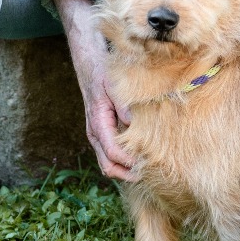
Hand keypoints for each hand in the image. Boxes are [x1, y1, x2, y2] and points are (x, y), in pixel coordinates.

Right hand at [53, 0, 135, 180]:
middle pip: (108, 166)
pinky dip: (122, 162)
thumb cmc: (104, 75)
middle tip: (149, 172)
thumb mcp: (114, 85)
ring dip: (124, 170)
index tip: (146, 163)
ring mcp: (97, 136)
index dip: (129, 161)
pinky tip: (139, 157)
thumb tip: (133, 124)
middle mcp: (95, 133)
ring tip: (146, 169)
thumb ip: (123, 105)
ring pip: (107, 164)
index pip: (112, 152)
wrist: (90, 67)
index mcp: (98, 122)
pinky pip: (109, 155)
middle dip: (127, 173)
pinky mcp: (101, 134)